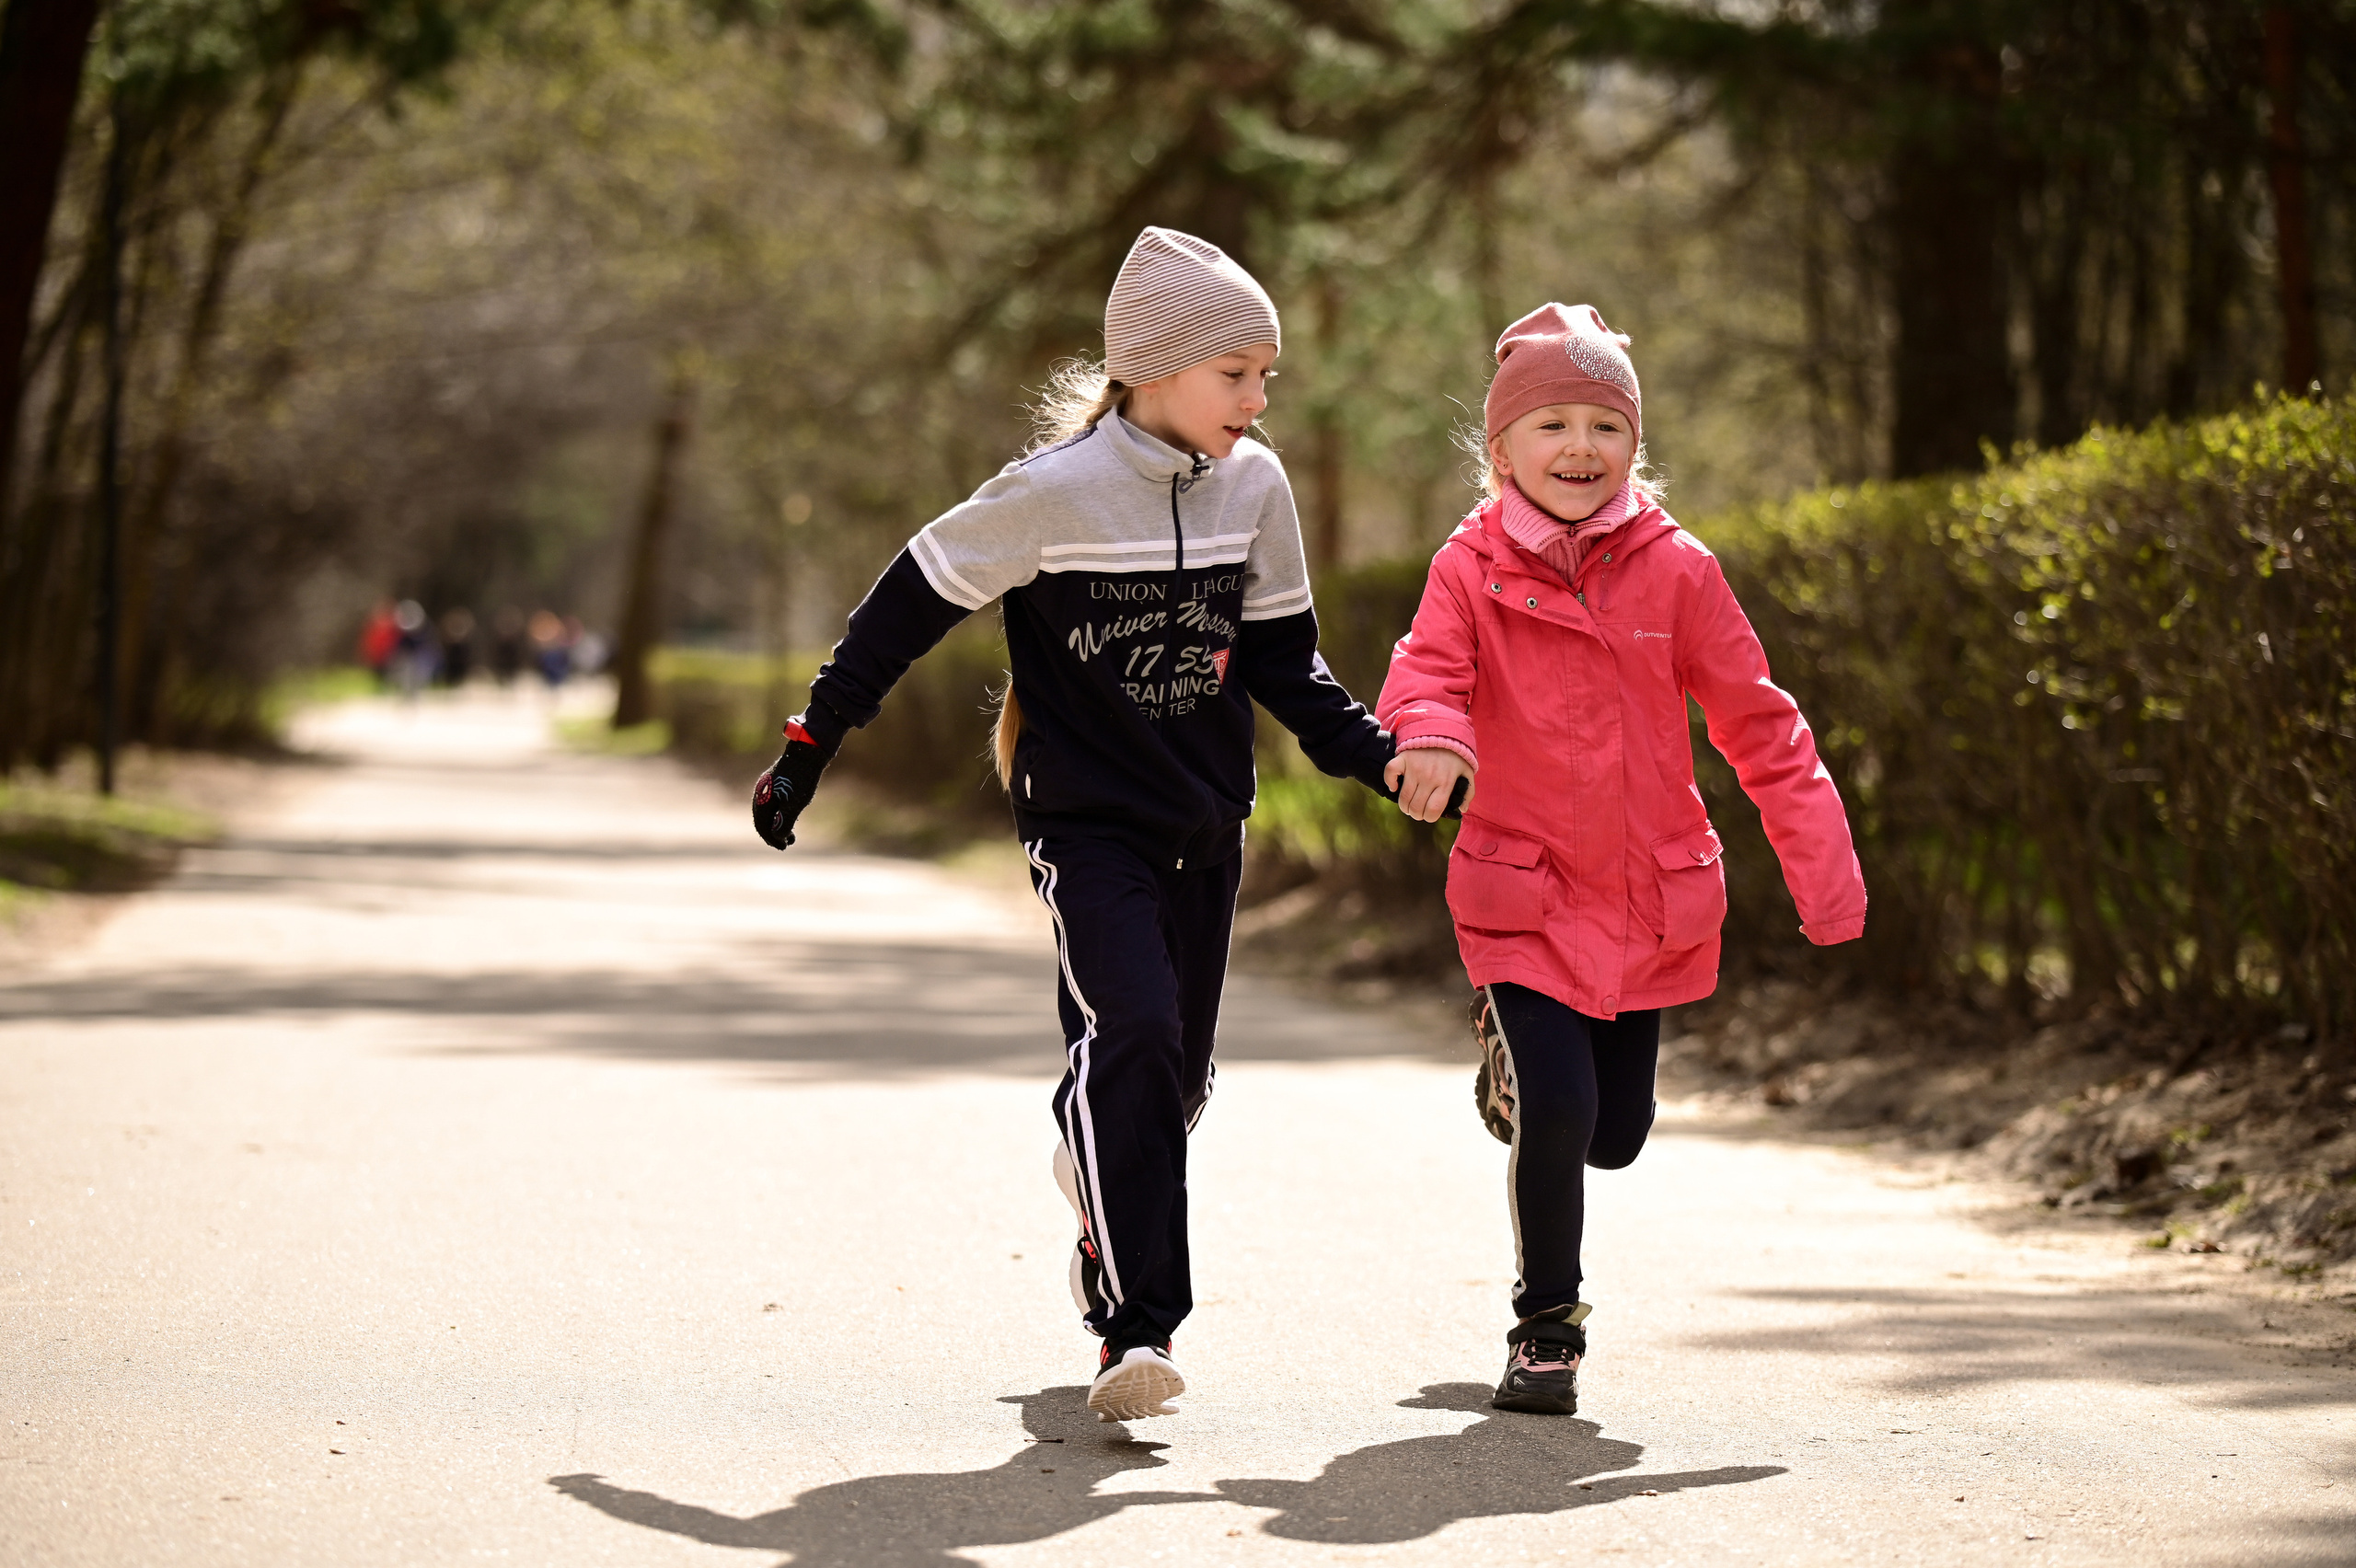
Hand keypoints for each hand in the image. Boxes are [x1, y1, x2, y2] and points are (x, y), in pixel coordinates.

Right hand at [752, 718, 829, 848]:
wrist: (809, 752)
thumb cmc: (802, 778)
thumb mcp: (795, 803)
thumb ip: (784, 821)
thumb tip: (776, 837)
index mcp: (762, 798)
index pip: (761, 825)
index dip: (771, 839)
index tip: (783, 847)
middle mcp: (761, 792)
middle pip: (762, 819)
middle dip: (773, 833)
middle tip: (787, 843)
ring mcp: (768, 785)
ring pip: (768, 810)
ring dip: (777, 824)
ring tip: (791, 834)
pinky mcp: (777, 781)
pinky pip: (773, 802)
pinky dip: (779, 813)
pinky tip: (790, 816)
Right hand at [1384, 747, 1473, 823]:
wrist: (1443, 730)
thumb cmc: (1455, 755)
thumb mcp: (1467, 772)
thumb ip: (1468, 792)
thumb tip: (1462, 809)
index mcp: (1446, 782)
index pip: (1433, 810)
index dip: (1429, 818)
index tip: (1429, 815)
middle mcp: (1429, 776)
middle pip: (1416, 808)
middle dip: (1416, 814)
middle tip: (1418, 811)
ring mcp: (1415, 767)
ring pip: (1403, 798)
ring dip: (1404, 806)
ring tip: (1408, 805)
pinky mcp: (1403, 758)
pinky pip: (1390, 773)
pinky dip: (1390, 783)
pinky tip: (1395, 787)